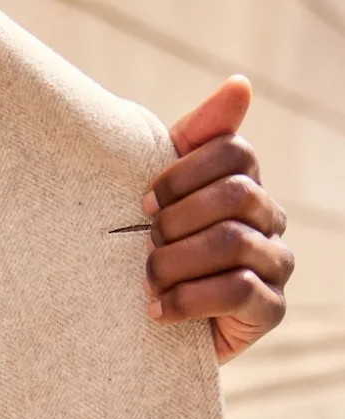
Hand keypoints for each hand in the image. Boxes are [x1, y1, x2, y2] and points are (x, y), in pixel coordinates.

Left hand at [142, 75, 293, 362]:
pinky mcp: (270, 310)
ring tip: (146, 281)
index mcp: (246, 185)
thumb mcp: (160, 197)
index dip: (183, 173)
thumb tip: (240, 84)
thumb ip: (191, 140)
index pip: (234, 153)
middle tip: (144, 245)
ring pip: (233, 242)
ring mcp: (276, 265)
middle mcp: (270, 220)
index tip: (143, 204)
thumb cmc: (151, 255)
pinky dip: (188, 300)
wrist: (142, 334)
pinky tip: (158, 311)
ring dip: (176, 262)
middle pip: (236, 195)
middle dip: (177, 221)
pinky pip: (238, 291)